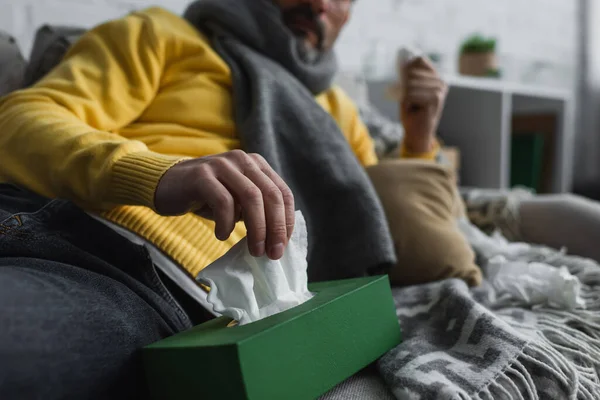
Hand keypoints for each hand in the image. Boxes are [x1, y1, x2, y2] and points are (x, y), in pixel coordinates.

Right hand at [155, 150, 294, 259]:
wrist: (166, 184)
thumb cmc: (206, 197)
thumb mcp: (237, 201)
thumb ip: (257, 210)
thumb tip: (278, 240)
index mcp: (257, 165)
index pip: (283, 193)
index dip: (286, 221)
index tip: (283, 246)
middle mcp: (243, 160)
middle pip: (270, 195)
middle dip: (275, 228)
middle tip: (272, 253)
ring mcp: (223, 165)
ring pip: (251, 198)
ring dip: (257, 229)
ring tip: (253, 250)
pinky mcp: (202, 175)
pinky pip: (223, 202)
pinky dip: (227, 223)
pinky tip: (221, 235)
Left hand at [399, 57, 447, 152]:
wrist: (417, 131)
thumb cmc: (412, 111)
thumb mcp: (407, 90)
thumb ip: (407, 75)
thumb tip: (405, 62)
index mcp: (435, 76)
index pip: (419, 60)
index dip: (407, 68)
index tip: (403, 82)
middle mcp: (440, 81)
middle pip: (412, 72)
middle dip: (404, 87)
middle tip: (410, 101)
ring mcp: (440, 89)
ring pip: (410, 84)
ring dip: (406, 96)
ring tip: (413, 106)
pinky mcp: (436, 97)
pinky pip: (411, 94)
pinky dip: (408, 103)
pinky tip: (415, 109)